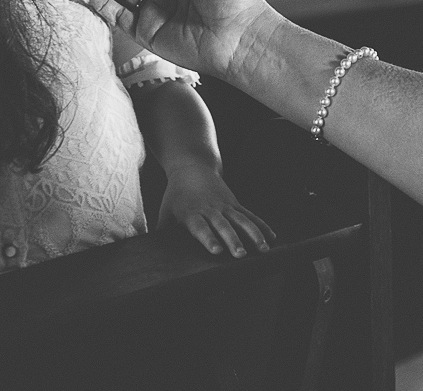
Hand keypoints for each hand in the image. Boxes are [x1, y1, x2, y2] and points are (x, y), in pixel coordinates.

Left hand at [159, 164, 275, 257]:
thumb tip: (149, 254)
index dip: (209, 239)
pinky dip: (262, 226)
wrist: (192, 167)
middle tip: (240, 255)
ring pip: (242, 221)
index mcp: (192, 214)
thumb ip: (162, 233)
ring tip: (263, 250)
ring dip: (254, 235)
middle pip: (224, 227)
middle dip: (233, 241)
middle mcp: (211, 210)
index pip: (201, 229)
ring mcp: (226, 206)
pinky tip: (272, 238)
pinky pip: (251, 216)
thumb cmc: (175, 196)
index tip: (217, 251)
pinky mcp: (235, 203)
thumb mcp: (166, 212)